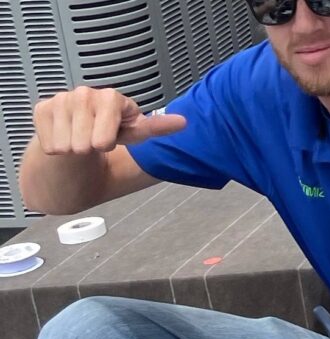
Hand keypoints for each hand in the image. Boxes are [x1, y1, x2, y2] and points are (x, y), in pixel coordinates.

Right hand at [33, 86, 185, 154]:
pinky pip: (50, 144)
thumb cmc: (110, 133)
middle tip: (94, 142)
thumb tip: (184, 122)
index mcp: (110, 97)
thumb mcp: (134, 133)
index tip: (108, 142)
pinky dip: (57, 148)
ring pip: (66, 146)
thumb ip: (156, 127)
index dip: (106, 143)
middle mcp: (84, 94)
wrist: (80, 136)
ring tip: (80, 140)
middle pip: (85, 144)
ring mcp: (61, 100)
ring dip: (74, 150)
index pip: (105, 136)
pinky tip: (64, 137)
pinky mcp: (41, 109)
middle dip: (91, 149)